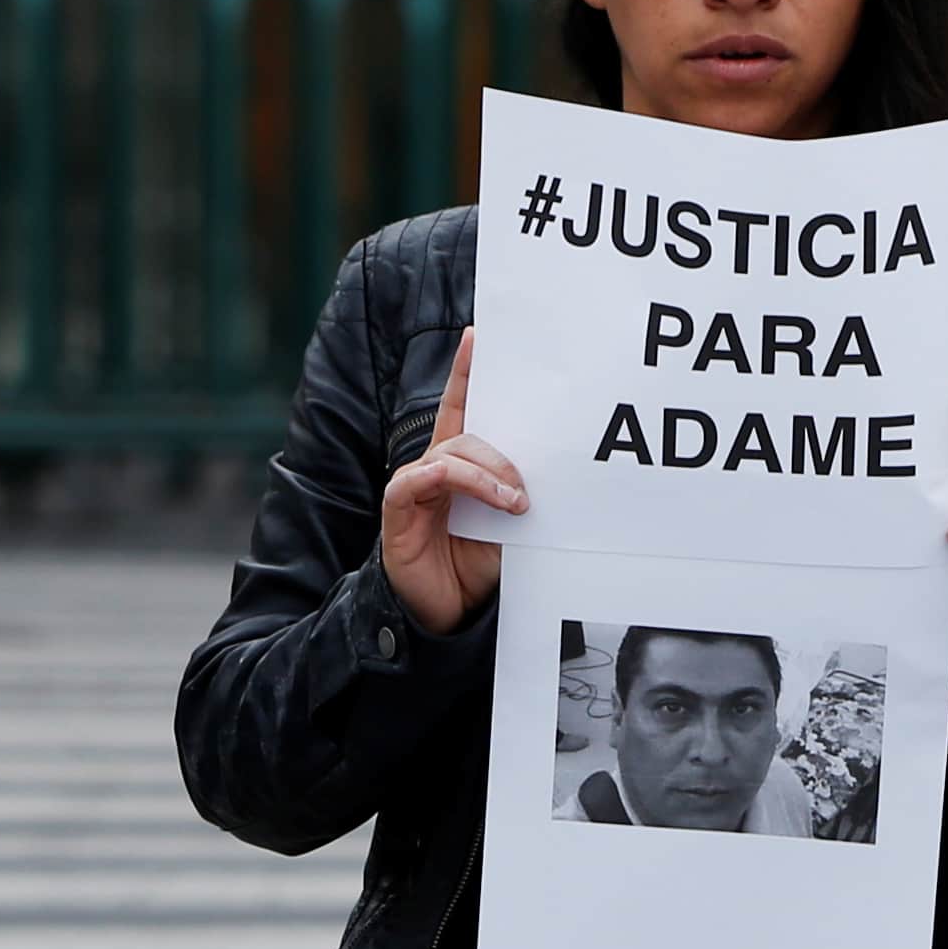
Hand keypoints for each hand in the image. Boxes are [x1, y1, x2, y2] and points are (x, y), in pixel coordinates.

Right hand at [379, 332, 520, 636]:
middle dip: (501, 452)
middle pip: (466, 433)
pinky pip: (420, 478)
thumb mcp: (509, 524)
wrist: (450, 613)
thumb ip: (516, 491)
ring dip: (489, 474)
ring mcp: (415, 486)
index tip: (479, 335)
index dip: (467, 372)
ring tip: (515, 503)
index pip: (462, 408)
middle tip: (526, 488)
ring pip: (451, 454)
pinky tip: (487, 499)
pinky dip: (457, 482)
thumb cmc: (479, 565)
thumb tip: (549, 470)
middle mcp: (435, 467)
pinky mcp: (399, 508)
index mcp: (460, 465)